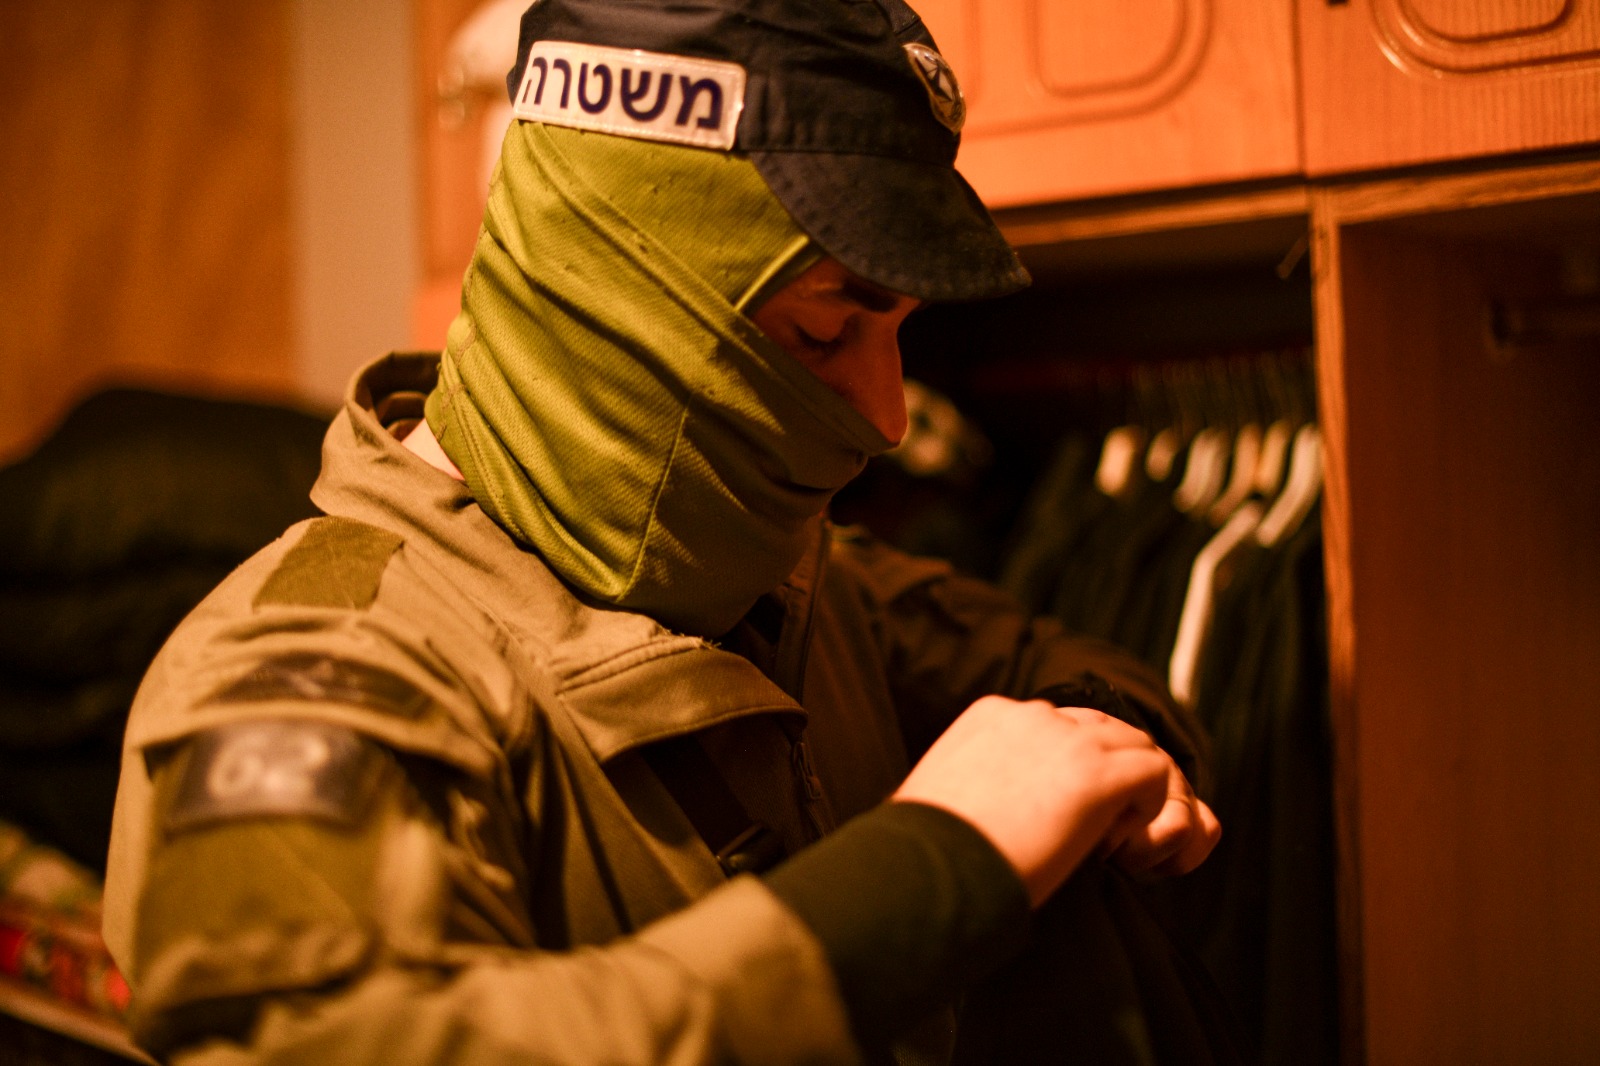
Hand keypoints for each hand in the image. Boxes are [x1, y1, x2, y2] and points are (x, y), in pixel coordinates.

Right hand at [892, 697, 1218, 906]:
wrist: (926, 867)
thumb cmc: (919, 851)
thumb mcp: (934, 794)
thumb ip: (967, 782)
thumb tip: (973, 808)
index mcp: (991, 714)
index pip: (1055, 725)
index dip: (1066, 768)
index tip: (1051, 813)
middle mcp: (1032, 715)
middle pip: (1100, 728)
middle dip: (1106, 773)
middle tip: (1090, 828)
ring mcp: (1069, 740)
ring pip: (1136, 747)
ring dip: (1130, 791)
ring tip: (1104, 840)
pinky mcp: (1100, 774)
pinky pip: (1155, 774)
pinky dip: (1147, 809)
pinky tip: (1112, 846)